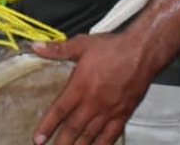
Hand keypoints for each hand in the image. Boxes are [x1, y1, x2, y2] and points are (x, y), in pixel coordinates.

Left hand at [31, 33, 151, 144]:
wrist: (142, 53)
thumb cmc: (114, 48)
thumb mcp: (82, 44)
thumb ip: (58, 49)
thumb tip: (37, 47)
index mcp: (81, 86)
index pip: (59, 110)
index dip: (47, 126)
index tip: (38, 138)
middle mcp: (93, 102)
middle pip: (73, 128)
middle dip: (60, 142)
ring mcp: (109, 111)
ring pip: (90, 135)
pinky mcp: (123, 114)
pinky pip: (110, 136)